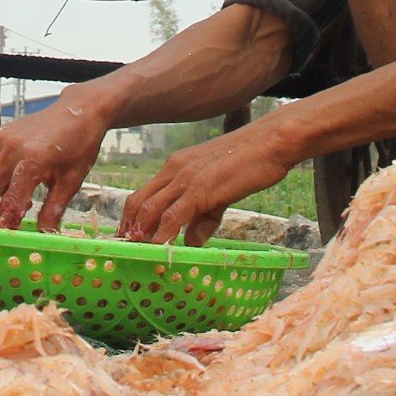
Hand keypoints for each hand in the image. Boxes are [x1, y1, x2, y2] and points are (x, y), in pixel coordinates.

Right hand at [0, 91, 112, 230]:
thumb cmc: (79, 144)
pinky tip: (5, 192)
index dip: (2, 225)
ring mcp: (0, 140)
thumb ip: (54, 209)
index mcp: (32, 161)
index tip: (0, 242)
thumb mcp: (72, 181)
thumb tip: (44, 236)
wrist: (78, 110)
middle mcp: (10, 149)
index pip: (9, 202)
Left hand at [117, 120, 296, 246]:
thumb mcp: (221, 191)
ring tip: (137, 253)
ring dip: (142, 235)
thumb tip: (190, 242)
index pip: (143, 193)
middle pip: (139, 201)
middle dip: (129, 228)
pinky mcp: (200, 188)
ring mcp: (186, 178)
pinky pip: (173, 216)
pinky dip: (162, 235)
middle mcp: (174, 169)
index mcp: (176, 166)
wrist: (270, 142)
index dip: (132, 217)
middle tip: (125, 249)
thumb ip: (204, 216)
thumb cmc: (250, 162)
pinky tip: (160, 249)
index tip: (127, 237)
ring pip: (151, 209)